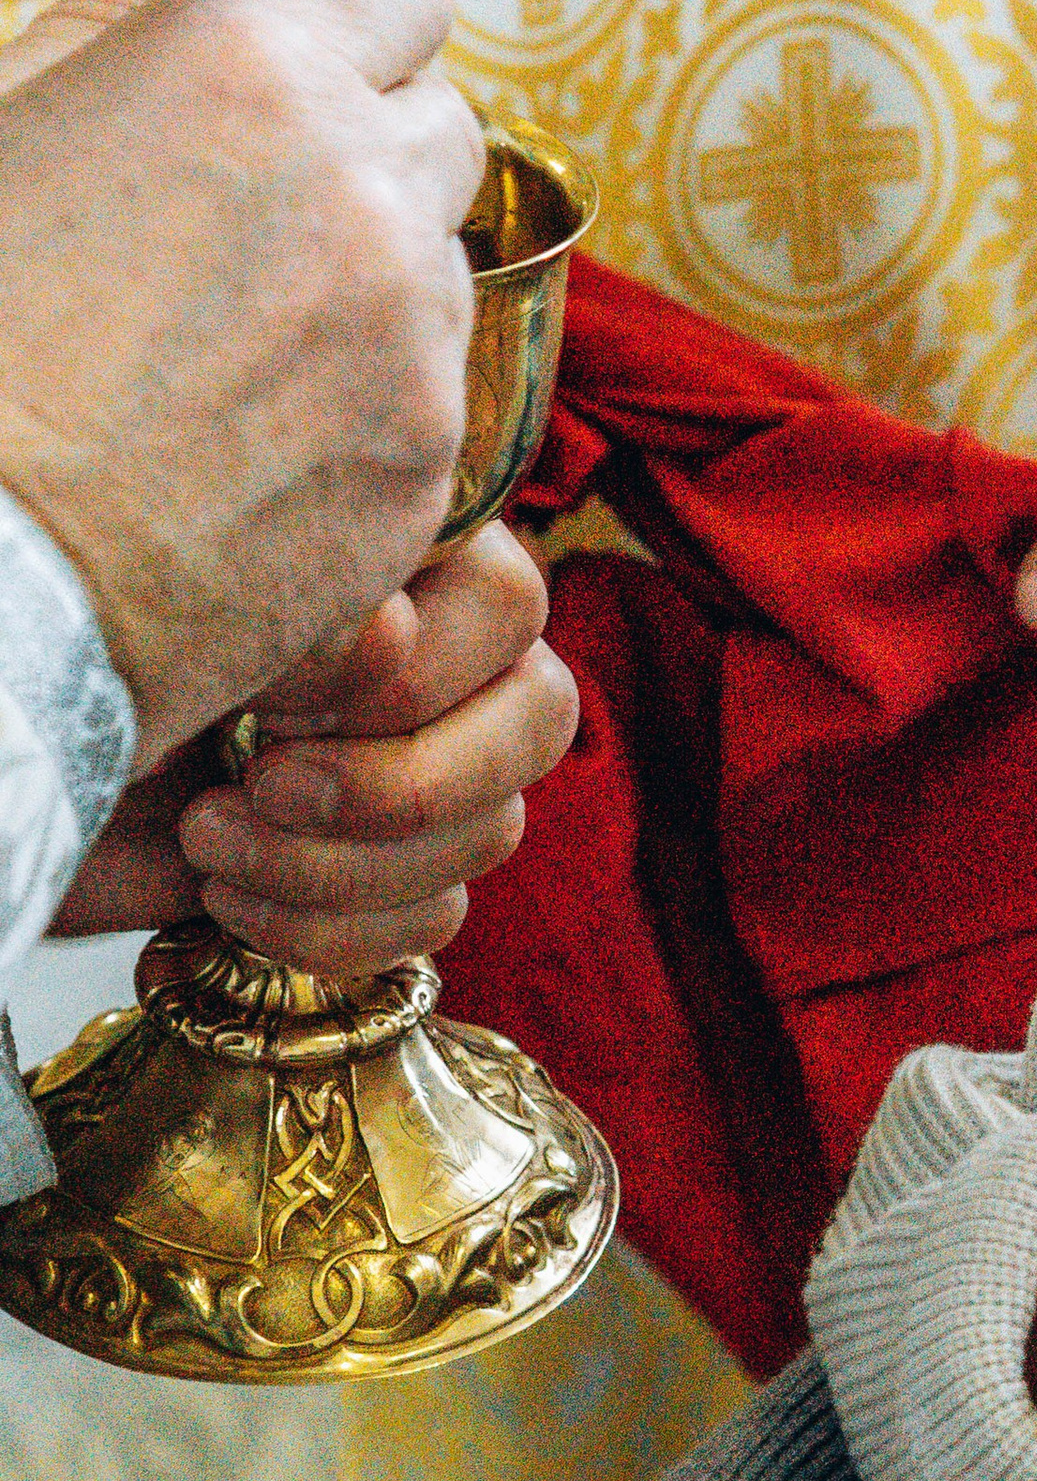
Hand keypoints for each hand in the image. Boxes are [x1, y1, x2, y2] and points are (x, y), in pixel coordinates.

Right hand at [0, 0, 481, 766]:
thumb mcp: (9, 122)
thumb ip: (125, 26)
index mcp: (254, 66)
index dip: (356, 18)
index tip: (311, 60)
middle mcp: (365, 186)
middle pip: (443, 125)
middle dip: (368, 152)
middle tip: (251, 223)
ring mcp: (412, 332)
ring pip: (440, 267)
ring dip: (369, 287)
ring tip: (228, 354)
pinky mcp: (428, 461)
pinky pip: (431, 395)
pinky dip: (367, 408)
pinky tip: (248, 447)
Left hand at [52, 526, 577, 971]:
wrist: (7, 760)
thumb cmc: (70, 645)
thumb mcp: (176, 606)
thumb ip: (300, 605)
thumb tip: (389, 633)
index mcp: (397, 550)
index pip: (509, 603)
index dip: (407, 676)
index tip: (270, 696)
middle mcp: (432, 653)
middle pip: (539, 719)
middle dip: (398, 782)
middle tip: (262, 780)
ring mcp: (421, 764)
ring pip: (492, 830)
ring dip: (342, 866)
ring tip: (208, 840)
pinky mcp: (385, 870)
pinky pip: (438, 916)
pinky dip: (332, 930)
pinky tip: (227, 900)